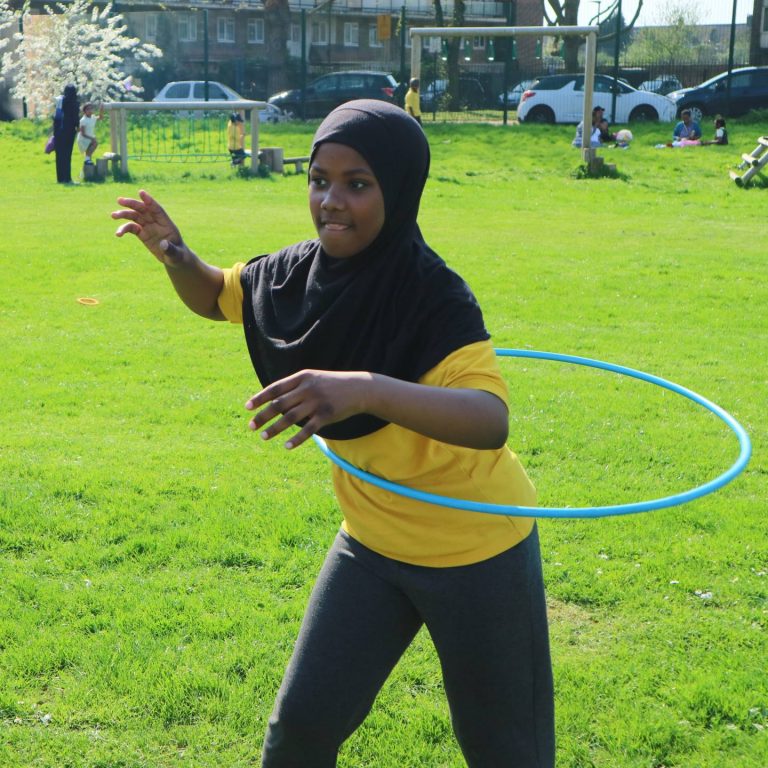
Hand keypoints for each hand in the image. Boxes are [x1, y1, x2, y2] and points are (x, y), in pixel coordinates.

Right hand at [111, 189, 187, 265]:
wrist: (173, 258)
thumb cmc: (178, 255)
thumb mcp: (176, 254)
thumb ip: (170, 249)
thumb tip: (163, 244)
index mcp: (166, 223)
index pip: (157, 209)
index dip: (149, 200)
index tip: (141, 192)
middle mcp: (156, 222)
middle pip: (143, 210)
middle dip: (132, 204)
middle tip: (120, 200)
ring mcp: (148, 227)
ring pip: (135, 217)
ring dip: (124, 214)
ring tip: (113, 215)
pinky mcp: (142, 234)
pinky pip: (131, 228)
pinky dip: (124, 229)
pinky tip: (118, 234)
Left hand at [245, 370, 371, 449]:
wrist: (359, 388)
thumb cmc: (331, 385)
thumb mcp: (313, 379)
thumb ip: (294, 388)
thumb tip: (272, 400)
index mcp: (302, 378)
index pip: (275, 388)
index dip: (260, 398)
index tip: (247, 407)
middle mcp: (308, 389)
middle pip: (279, 404)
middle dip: (263, 416)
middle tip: (251, 427)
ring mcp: (317, 403)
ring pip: (291, 418)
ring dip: (275, 429)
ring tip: (263, 436)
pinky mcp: (326, 416)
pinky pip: (308, 430)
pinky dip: (296, 439)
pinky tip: (286, 446)